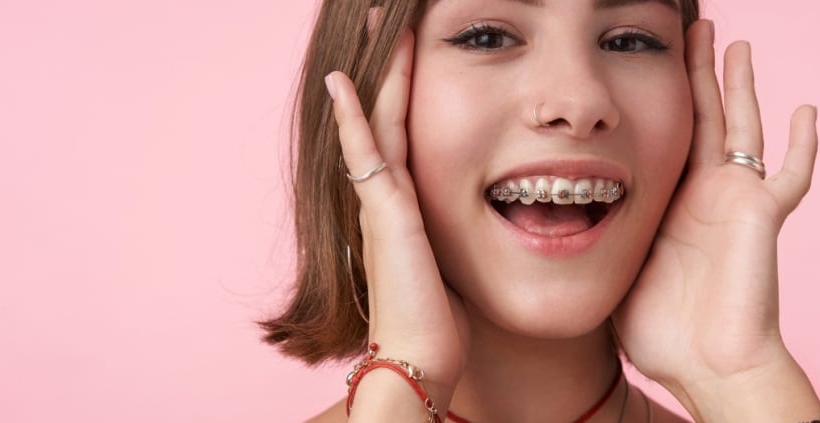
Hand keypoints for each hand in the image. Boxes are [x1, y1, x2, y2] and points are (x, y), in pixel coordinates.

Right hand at [328, 29, 468, 392]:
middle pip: (384, 116)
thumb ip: (451, 241)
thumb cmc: (440, 322)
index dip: (403, 93)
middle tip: (384, 22)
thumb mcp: (450, 267)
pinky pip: (365, 154)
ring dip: (378, 75)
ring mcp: (381, 204)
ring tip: (377, 29)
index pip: (402, 134)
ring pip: (377, 122)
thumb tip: (476, 230)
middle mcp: (385, 199)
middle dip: (386, 68)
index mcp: (403, 208)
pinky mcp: (386, 214)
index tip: (407, 54)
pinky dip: (353, 118)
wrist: (420, 357)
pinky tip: (342, 83)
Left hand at [613, 19, 818, 399]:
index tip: (648, 63)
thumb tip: (565, 229)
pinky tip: (807, 112)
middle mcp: (706, 193)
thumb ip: (609, 244)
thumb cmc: (668, 337)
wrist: (710, 367)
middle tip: (696, 30)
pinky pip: (790, 175)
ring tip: (735, 44)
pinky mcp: (763, 214)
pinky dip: (802, 146)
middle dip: (697, 71)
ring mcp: (737, 200)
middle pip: (702, 115)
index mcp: (671, 204)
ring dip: (738, 84)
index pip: (665, 135)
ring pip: (741, 126)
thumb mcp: (622, 274)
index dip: (661, 99)